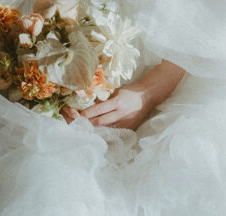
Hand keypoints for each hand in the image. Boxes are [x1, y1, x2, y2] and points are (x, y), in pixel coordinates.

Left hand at [61, 60, 185, 131]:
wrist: (147, 96)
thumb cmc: (129, 91)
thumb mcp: (116, 91)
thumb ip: (105, 98)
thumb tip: (91, 103)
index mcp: (117, 102)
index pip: (99, 110)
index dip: (87, 114)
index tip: (78, 117)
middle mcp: (121, 113)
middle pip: (101, 122)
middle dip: (88, 124)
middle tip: (78, 125)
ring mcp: (125, 122)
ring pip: (106, 129)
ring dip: (95, 130)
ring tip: (85, 131)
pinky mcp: (129, 128)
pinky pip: (114, 132)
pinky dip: (106, 133)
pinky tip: (98, 135)